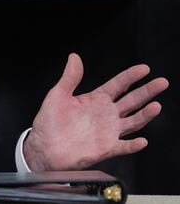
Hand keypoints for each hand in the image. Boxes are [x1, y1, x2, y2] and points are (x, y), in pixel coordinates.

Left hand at [23, 53, 168, 171]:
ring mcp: (108, 131)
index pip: (118, 85)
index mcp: (96, 99)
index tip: (144, 68)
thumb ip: (69, 77)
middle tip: (161, 82)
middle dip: (147, 91)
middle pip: (132, 100)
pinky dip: (133, 145)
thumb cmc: (49, 122)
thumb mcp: (57, 95)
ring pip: (133, 122)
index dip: (131, 76)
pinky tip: (141, 141)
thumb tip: (74, 57)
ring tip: (156, 106)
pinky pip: (123, 147)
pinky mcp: (106, 148)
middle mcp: (106, 114)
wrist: (43, 146)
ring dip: (145, 115)